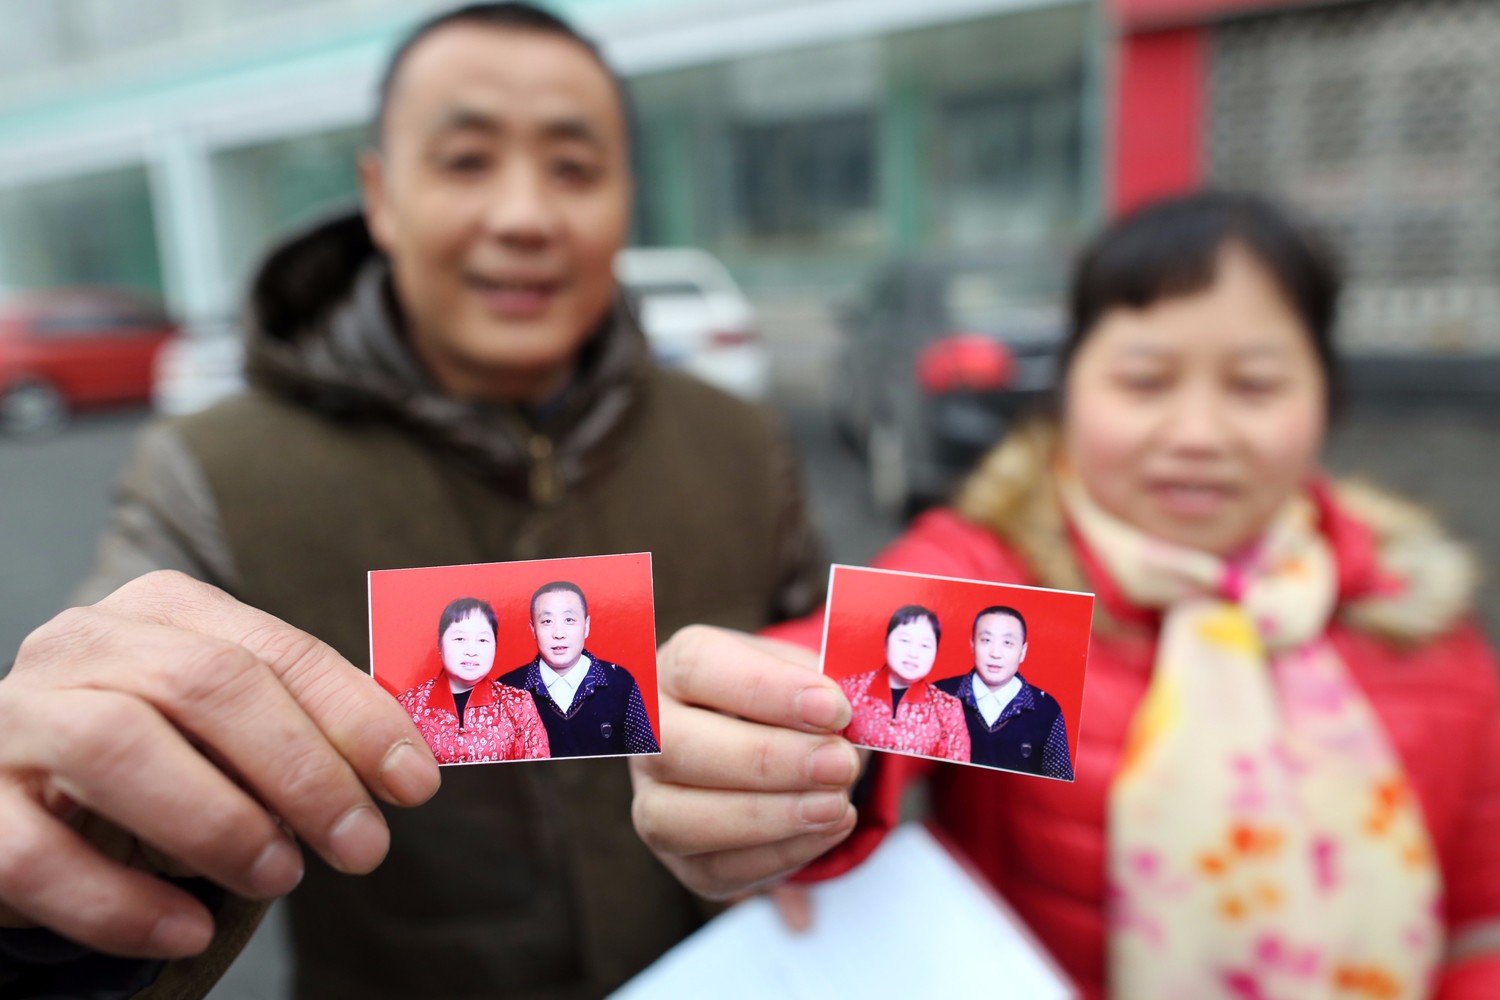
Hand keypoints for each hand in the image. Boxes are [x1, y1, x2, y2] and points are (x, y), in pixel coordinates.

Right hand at [0, 570, 440, 957]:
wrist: (17, 793)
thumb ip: (303, 728)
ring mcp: (16, 723)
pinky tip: (189, 929)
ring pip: (118, 746)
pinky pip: (40, 856)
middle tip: (363, 846)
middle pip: (205, 686)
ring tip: (282, 878)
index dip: (354, 716)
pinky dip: (123, 903)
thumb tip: (404, 772)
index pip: (273, 648)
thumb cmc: (153, 752)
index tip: (415, 783)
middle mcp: (82, 646)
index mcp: (161, 611)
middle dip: (302, 770)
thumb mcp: (226, 723)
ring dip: (219, 821)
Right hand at [629, 626, 858, 900]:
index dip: (765, 689)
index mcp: (674, 667)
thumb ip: (826, 686)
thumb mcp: (806, 675)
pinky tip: (829, 828)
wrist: (781, 748)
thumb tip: (852, 716)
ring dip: (766, 816)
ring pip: (675, 819)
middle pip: (673, 746)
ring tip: (836, 804)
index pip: (696, 667)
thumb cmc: (789, 702)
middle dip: (765, 759)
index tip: (833, 708)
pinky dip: (780, 852)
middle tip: (839, 763)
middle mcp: (647, 732)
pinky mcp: (679, 857)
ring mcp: (653, 799)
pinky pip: (714, 869)